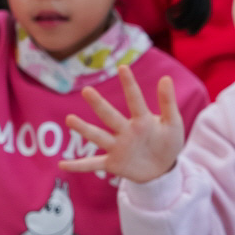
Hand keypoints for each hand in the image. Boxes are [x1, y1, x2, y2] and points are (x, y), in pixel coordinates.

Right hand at [61, 65, 183, 184]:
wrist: (163, 167)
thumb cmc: (168, 141)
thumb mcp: (173, 122)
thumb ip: (168, 103)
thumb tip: (166, 77)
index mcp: (142, 120)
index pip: (135, 99)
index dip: (129, 84)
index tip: (122, 67)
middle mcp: (125, 131)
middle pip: (110, 116)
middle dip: (99, 104)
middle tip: (87, 90)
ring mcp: (117, 147)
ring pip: (98, 136)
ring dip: (84, 129)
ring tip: (70, 119)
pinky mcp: (113, 164)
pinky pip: (92, 164)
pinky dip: (78, 166)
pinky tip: (62, 165)